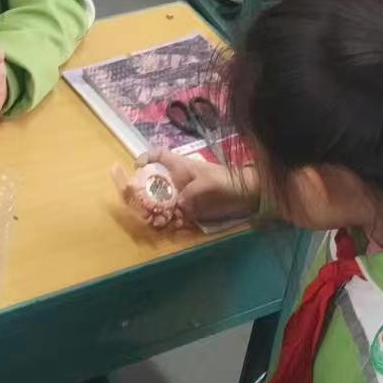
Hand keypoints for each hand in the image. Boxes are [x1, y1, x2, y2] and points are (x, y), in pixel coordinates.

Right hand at [139, 149, 257, 224]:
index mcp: (180, 166)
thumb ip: (189, 194)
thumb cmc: (226, 181)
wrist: (246, 195)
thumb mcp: (207, 184)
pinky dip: (171, 222)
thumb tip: (176, 208)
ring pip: (162, 203)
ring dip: (157, 212)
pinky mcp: (190, 210)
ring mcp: (183, 196)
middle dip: (145, 195)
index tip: (136, 168)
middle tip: (142, 207)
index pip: (158, 156)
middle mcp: (178, 180)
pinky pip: (174, 216)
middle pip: (155, 184)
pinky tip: (173, 226)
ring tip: (157, 221)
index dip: (146, 158)